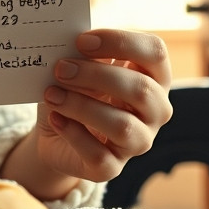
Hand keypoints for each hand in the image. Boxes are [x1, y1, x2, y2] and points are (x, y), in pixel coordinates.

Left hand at [26, 29, 172, 184]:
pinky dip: (73, 134)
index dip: (121, 42)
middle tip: (61, 68)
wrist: (55, 132)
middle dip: (97, 76)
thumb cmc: (76, 90)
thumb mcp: (81, 68)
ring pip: (123, 127)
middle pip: (141, 90)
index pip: (155, 52)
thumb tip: (75, 43)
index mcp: (153, 76)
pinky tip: (55, 119)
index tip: (82, 40)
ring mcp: (138, 142)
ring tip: (52, 94)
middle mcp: (156, 111)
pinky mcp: (112, 168)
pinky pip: (99, 154)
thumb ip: (85, 55)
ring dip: (82, 106)